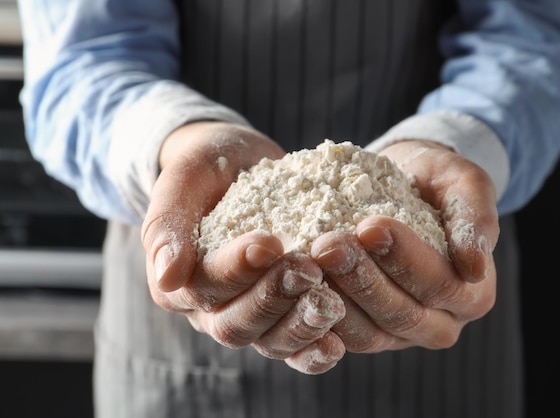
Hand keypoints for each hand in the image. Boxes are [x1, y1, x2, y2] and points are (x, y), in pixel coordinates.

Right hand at [141, 121, 345, 373]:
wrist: (240, 165)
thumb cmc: (207, 169)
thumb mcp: (183, 180)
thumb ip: (167, 224)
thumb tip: (168, 277)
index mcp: (177, 283)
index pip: (205, 286)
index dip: (238, 269)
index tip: (269, 242)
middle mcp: (210, 310)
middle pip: (236, 324)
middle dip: (274, 297)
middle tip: (308, 268)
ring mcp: (249, 317)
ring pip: (269, 341)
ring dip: (300, 325)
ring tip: (330, 304)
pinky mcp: (282, 317)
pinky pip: (296, 347)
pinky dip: (315, 350)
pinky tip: (337, 343)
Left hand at [311, 139, 498, 351]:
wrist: (407, 186)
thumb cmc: (439, 182)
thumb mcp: (466, 185)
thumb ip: (474, 220)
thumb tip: (474, 267)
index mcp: (472, 294)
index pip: (439, 283)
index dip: (404, 258)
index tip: (370, 226)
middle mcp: (440, 323)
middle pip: (400, 313)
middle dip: (362, 278)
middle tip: (328, 244)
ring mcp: (400, 334)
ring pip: (367, 332)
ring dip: (335, 296)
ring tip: (309, 258)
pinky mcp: (367, 332)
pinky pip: (340, 333)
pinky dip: (317, 310)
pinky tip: (297, 279)